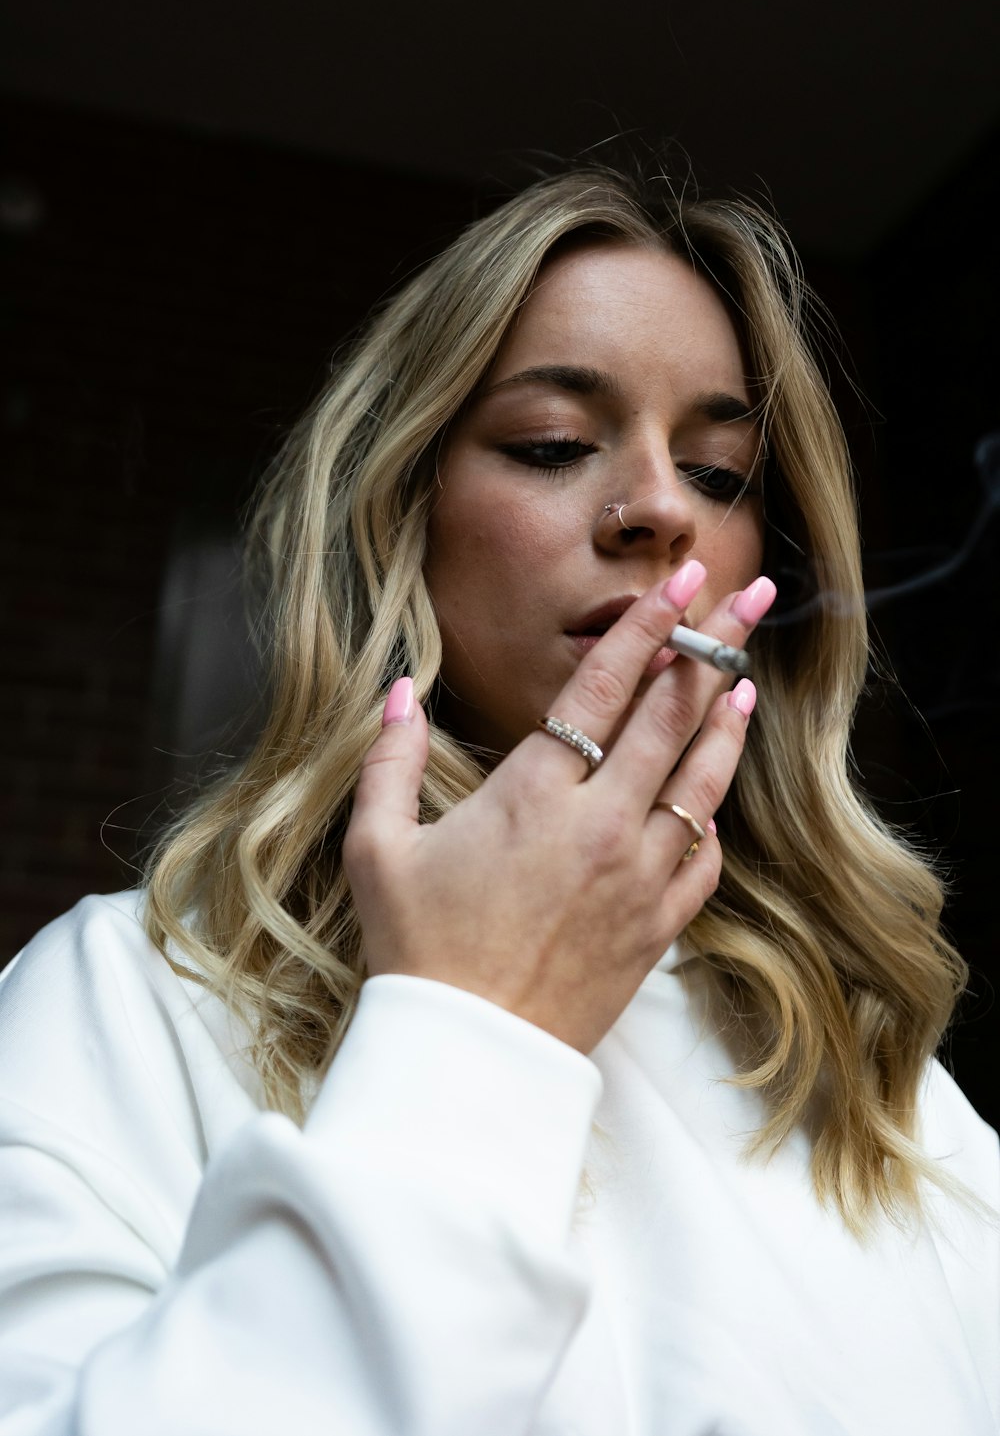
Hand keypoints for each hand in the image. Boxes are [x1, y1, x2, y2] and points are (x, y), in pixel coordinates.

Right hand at [344, 564, 774, 1053]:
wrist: (470, 1057)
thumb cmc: (416, 950)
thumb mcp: (377, 849)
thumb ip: (388, 759)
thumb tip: (398, 689)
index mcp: (534, 795)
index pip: (604, 686)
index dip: (647, 625)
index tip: (679, 580)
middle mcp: (601, 825)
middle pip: (673, 715)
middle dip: (717, 644)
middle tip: (751, 594)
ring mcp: (639, 876)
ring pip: (703, 780)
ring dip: (727, 722)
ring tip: (747, 678)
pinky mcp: (658, 927)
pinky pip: (704, 857)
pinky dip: (712, 817)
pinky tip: (711, 793)